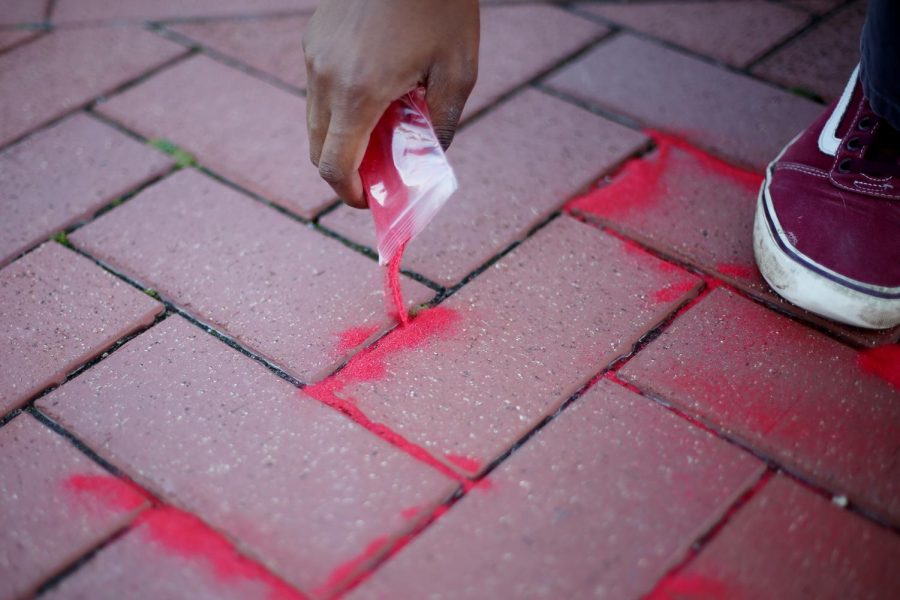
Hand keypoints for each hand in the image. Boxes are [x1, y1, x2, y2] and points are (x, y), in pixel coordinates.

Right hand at [303, 0, 478, 207]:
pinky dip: (338, 105)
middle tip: (378, 173)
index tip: (369, 199)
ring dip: (342, 137)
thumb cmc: (441, 5)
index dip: (349, 193)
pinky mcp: (314, 37)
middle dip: (345, 170)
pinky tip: (374, 90)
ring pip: (315, 119)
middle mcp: (325, 77)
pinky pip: (318, 88)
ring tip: (382, 129)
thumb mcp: (458, 71)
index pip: (333, 166)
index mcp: (359, 92)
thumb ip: (441, 125)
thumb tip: (425, 161)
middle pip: (318, 148)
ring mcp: (314, 55)